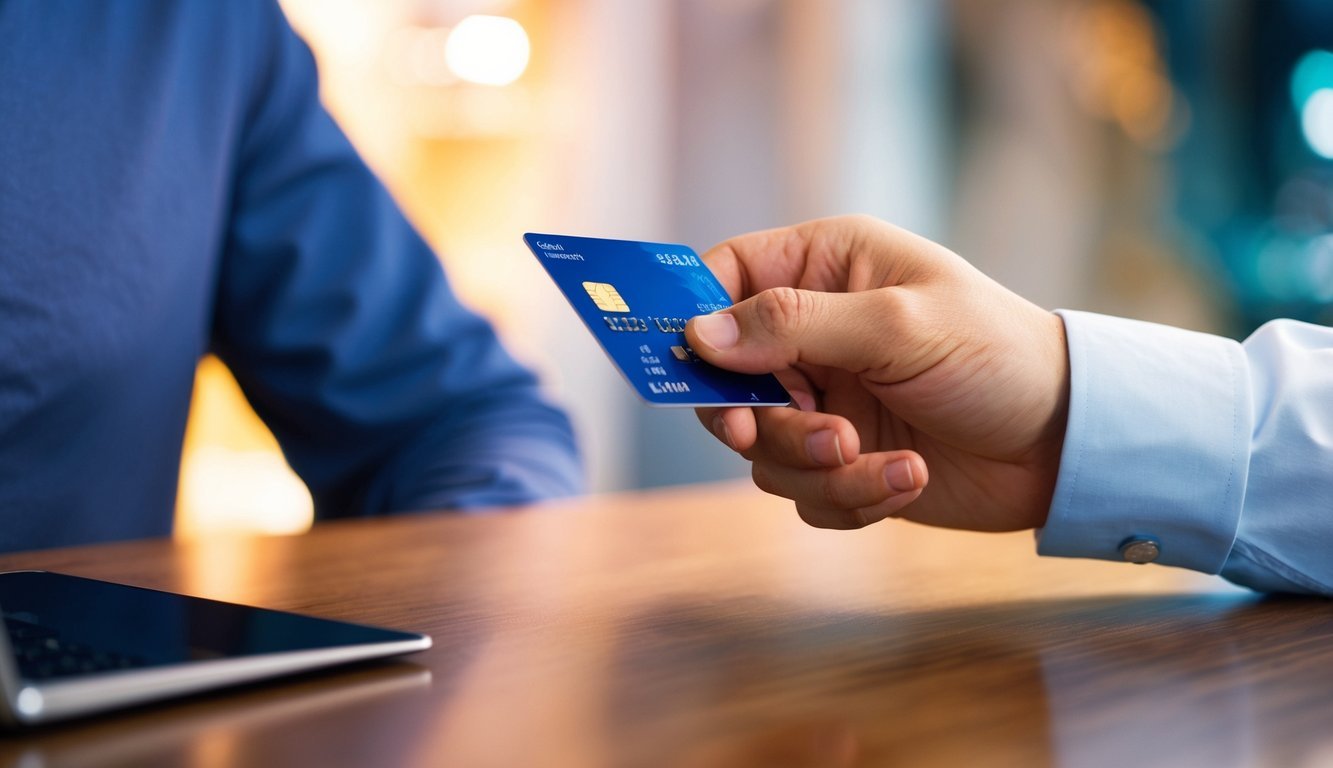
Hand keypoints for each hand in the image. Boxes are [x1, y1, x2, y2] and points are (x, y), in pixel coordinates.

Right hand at [685, 215, 1068, 530]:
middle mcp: (814, 335)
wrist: (1065, 444)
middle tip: (766, 433)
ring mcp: (825, 401)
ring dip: (814, 464)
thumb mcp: (897, 324)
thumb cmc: (996, 355)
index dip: (692, 316)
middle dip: (755, 417)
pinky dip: (849, 497)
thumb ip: (795, 324)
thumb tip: (699, 335)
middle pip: (726, 379)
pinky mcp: (843, 462)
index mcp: (824, 269)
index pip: (725, 277)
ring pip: (762, 448)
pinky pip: (804, 493)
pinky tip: (908, 478)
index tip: (687, 361)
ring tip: (876, 457)